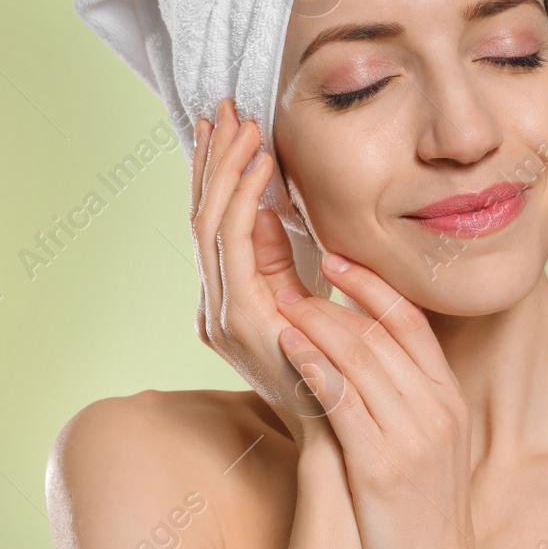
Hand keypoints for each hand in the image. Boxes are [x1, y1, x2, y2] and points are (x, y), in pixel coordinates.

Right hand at [190, 97, 340, 447]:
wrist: (347, 442)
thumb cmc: (342, 376)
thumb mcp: (311, 303)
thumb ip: (285, 261)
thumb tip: (269, 208)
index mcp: (231, 305)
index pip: (213, 225)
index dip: (216, 174)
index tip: (227, 125)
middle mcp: (216, 309)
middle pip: (201, 216)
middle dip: (212, 158)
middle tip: (225, 106)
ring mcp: (222, 316)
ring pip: (209, 222)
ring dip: (225, 168)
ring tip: (244, 126)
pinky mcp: (240, 319)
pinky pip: (232, 245)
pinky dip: (242, 198)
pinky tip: (262, 166)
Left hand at [273, 254, 479, 548]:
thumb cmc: (423, 515)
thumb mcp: (431, 443)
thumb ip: (408, 395)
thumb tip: (366, 352)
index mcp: (449, 398)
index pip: (411, 321)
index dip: (372, 284)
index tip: (337, 257)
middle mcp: (435, 409)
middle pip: (379, 332)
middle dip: (331, 298)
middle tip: (290, 277)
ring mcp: (411, 436)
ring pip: (358, 358)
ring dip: (315, 323)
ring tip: (280, 301)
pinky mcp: (381, 465)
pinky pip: (342, 400)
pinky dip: (312, 365)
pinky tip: (287, 346)